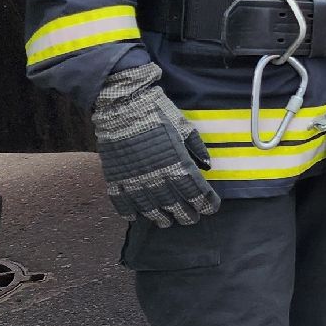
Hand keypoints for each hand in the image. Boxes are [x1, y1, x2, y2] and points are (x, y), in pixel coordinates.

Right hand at [92, 62, 217, 226]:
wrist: (123, 103)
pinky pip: (121, 202)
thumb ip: (197, 149)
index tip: (210, 208)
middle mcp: (158, 176)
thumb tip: (207, 166)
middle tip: (191, 218)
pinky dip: (129, 212)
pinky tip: (135, 217)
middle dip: (186, 214)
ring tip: (166, 222)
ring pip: (150, 208)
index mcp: (178, 163)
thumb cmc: (158, 112)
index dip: (206, 203)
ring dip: (160, 218)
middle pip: (175, 205)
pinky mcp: (115, 177)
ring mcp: (135, 179)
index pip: (196, 192)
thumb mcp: (185, 127)